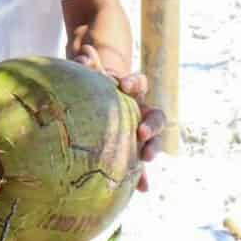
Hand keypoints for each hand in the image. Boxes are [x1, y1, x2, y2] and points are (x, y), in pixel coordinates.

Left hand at [71, 45, 164, 191]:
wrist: (94, 103)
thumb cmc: (92, 86)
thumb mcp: (89, 76)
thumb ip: (88, 65)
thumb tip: (85, 52)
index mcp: (131, 90)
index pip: (139, 83)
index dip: (134, 83)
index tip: (123, 86)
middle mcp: (141, 111)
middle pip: (156, 115)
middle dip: (152, 124)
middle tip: (141, 131)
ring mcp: (139, 132)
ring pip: (154, 141)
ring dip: (153, 148)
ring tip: (146, 157)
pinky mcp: (132, 151)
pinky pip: (139, 165)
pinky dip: (141, 176)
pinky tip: (142, 188)